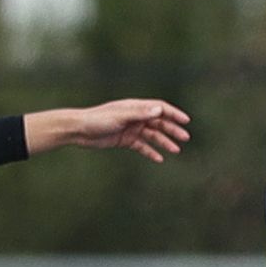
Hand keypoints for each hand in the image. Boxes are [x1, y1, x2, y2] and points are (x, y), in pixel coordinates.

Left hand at [31, 99, 192, 161]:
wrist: (79, 130)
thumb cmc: (98, 120)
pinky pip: (142, 146)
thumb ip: (140, 113)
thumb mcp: (120, 116)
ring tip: (176, 151)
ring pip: (152, 136)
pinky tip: (159, 159)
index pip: (159, 108)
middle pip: (159, 123)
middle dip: (172, 130)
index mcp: (135, 107)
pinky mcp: (125, 140)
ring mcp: (131, 129)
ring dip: (164, 142)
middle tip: (185, 138)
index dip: (174, 114)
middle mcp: (135, 117)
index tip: (186, 121)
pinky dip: (150, 152)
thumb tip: (159, 110)